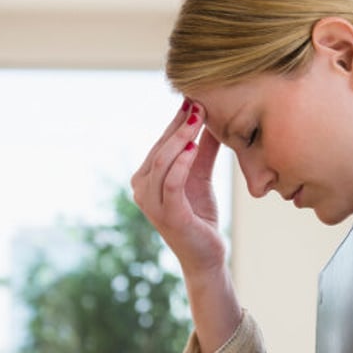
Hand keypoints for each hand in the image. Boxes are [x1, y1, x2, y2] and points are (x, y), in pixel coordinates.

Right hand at [131, 100, 224, 277]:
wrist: (206, 255)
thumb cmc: (200, 215)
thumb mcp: (200, 175)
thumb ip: (203, 148)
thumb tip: (211, 115)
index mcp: (146, 177)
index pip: (161, 142)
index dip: (176, 120)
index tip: (193, 97)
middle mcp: (142, 188)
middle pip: (160, 148)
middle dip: (179, 125)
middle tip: (197, 102)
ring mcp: (151, 203)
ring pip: (163, 162)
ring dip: (180, 138)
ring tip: (198, 119)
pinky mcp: (167, 214)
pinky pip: (171, 183)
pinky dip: (181, 163)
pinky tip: (193, 147)